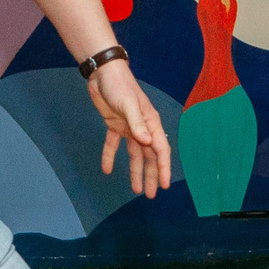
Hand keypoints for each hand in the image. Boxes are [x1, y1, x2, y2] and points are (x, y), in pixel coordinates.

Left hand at [86, 59, 172, 196]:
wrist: (103, 73)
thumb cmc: (120, 86)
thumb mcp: (129, 105)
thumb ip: (137, 124)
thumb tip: (148, 142)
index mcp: (151, 123)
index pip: (160, 150)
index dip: (164, 168)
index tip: (165, 185)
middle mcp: (142, 128)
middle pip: (149, 156)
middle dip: (152, 175)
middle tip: (152, 194)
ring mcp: (129, 127)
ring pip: (135, 154)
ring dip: (135, 172)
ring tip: (137, 190)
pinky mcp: (114, 125)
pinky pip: (113, 145)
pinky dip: (110, 156)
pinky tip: (107, 169)